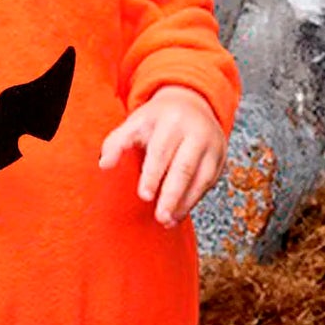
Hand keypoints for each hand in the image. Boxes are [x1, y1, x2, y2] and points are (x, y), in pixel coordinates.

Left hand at [99, 86, 226, 227]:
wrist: (191, 103)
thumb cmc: (157, 119)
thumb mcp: (135, 123)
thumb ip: (116, 142)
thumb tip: (104, 165)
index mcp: (171, 120)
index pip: (161, 151)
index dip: (152, 175)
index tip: (144, 196)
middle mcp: (196, 131)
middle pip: (184, 167)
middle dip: (172, 194)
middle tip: (159, 217)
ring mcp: (212, 145)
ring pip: (201, 178)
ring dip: (184, 203)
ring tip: (167, 221)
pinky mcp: (220, 158)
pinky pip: (208, 183)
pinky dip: (193, 201)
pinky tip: (178, 214)